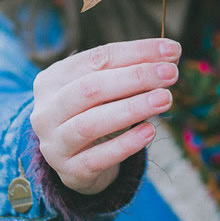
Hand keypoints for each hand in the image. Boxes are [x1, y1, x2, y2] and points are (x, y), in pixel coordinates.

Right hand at [30, 38, 180, 194]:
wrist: (77, 162)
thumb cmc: (96, 113)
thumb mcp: (109, 90)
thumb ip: (134, 71)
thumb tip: (170, 54)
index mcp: (53, 79)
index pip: (97, 58)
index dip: (136, 52)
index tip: (172, 50)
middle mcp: (47, 110)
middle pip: (91, 88)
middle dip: (136, 77)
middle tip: (171, 73)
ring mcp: (54, 143)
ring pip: (91, 123)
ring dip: (132, 108)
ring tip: (165, 99)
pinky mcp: (69, 171)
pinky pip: (97, 158)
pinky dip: (126, 144)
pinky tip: (150, 131)